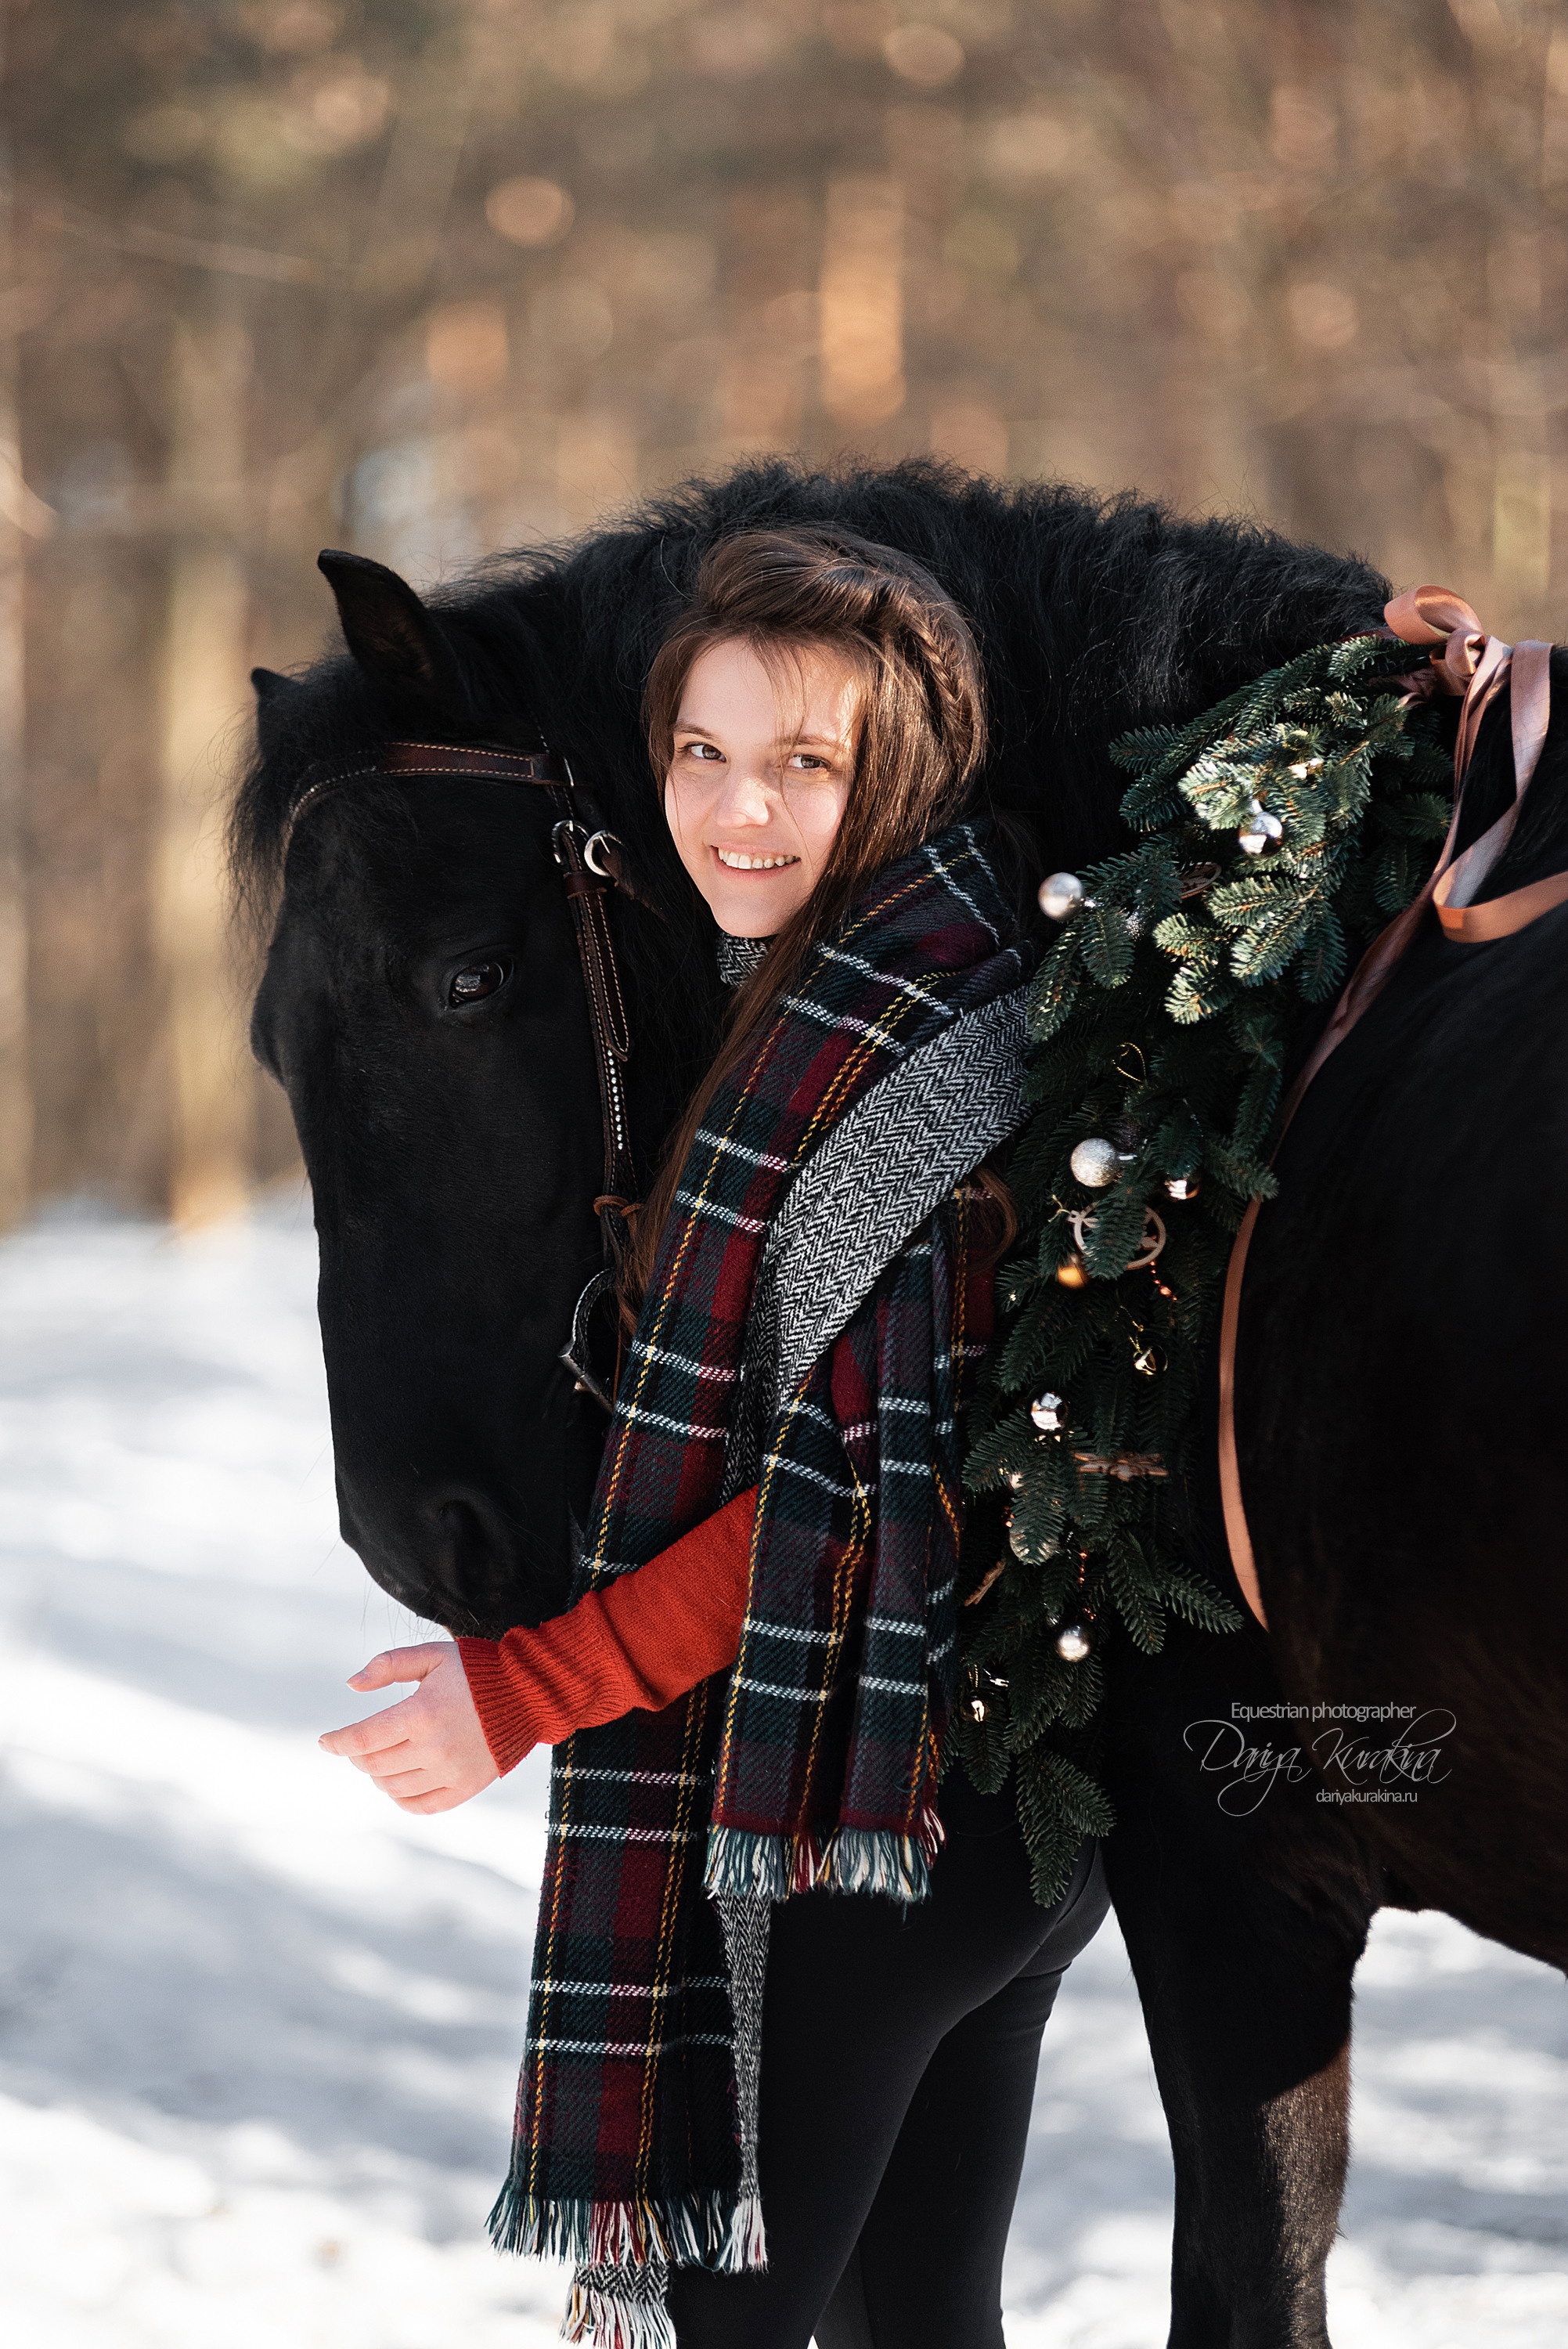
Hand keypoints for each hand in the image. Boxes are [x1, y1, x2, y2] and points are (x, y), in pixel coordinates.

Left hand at [318, 1642, 498, 1812]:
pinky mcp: (466, 1787)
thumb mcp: (431, 1655)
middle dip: (357, 1757)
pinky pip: (420, 1806)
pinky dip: (400, 1798)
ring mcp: (450, 1771)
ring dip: (377, 1775)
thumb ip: (387, 1665)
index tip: (325, 1741)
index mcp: (421, 1712)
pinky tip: (398, 1783)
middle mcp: (434, 1747)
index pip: (361, 1739)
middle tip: (358, 1746)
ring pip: (392, 1787)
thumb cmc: (474, 1670)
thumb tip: (350, 1685)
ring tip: (381, 1759)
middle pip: (373, 1766)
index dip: (337, 1743)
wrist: (528, 1693)